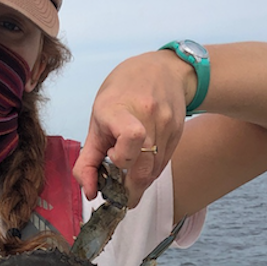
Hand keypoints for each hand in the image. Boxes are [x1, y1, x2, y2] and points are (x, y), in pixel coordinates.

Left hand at [74, 51, 194, 204]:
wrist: (162, 69)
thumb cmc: (123, 93)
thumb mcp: (98, 119)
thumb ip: (87, 159)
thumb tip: (90, 192)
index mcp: (120, 108)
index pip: (131, 137)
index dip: (121, 156)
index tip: (111, 156)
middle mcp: (147, 115)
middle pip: (144, 167)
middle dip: (129, 190)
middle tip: (119, 196)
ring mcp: (166, 124)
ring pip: (155, 171)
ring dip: (140, 184)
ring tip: (128, 181)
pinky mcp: (178, 132)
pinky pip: (164, 164)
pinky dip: (150, 172)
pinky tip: (141, 165)